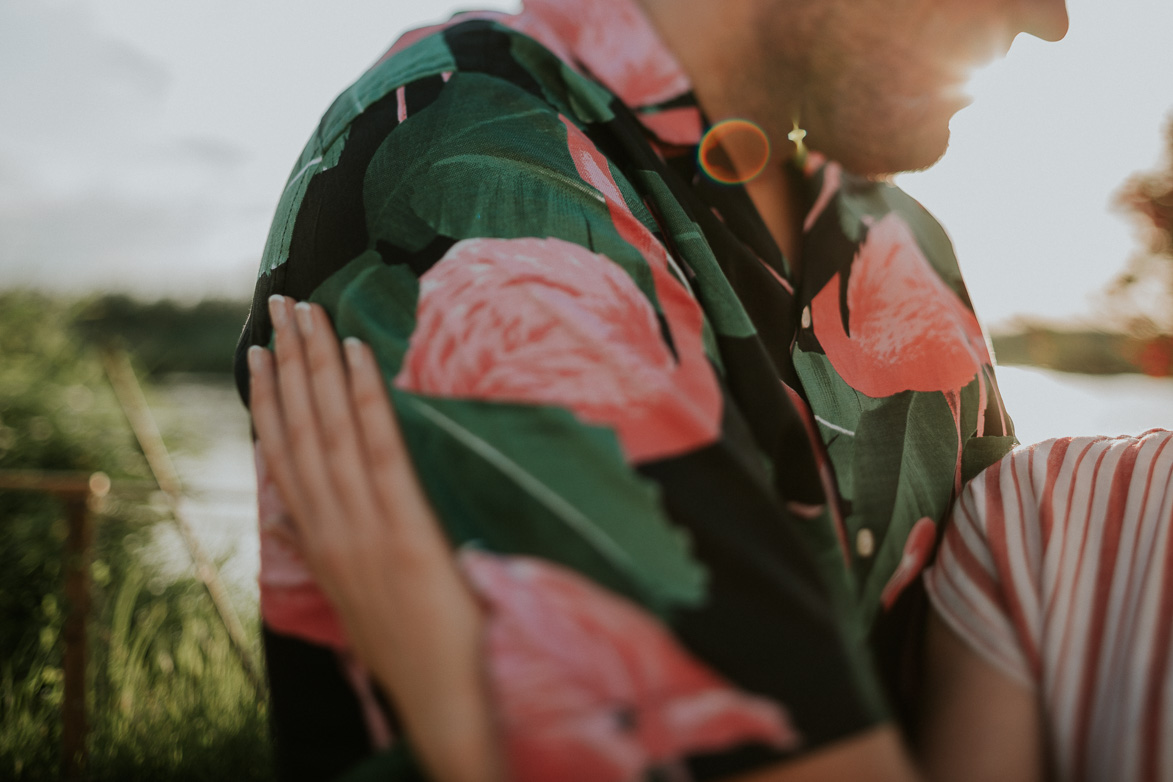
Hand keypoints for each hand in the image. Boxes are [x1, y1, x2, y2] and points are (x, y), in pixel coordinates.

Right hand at [248, 294, 501, 781]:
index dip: (267, 401)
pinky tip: (358, 356)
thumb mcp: (353, 597)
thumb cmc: (408, 646)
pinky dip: (365, 399)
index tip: (256, 355)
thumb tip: (306, 512)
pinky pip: (380, 450)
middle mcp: (330, 526)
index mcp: (318, 542)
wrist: (441, 694)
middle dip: (288, 364)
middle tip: (279, 306)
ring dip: (317, 366)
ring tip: (307, 314)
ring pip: (331, 430)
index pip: (283, 457)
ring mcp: (363, 525)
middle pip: (302, 430)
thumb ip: (329, 550)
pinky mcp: (404, 528)